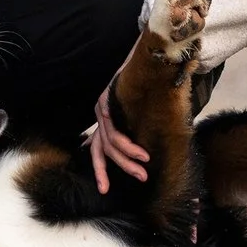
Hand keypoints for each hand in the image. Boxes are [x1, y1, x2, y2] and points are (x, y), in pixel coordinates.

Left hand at [84, 68, 151, 192]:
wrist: (147, 57)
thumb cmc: (147, 86)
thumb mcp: (140, 112)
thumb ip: (138, 129)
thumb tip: (149, 149)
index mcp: (105, 122)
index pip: (97, 151)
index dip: (100, 171)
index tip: (104, 190)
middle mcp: (100, 116)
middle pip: (102, 151)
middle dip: (120, 167)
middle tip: (140, 177)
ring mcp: (101, 108)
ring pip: (109, 142)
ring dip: (128, 156)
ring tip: (144, 163)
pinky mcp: (106, 100)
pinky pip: (112, 126)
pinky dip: (124, 141)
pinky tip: (137, 151)